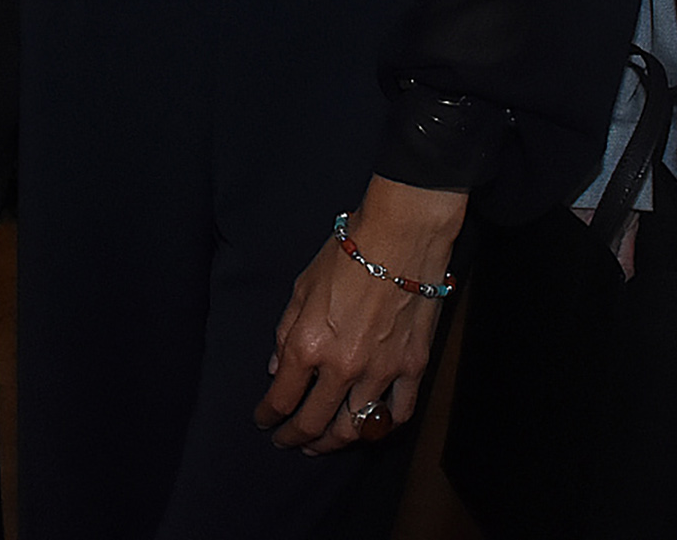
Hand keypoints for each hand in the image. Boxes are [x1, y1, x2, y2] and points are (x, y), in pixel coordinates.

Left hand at [255, 178, 465, 453]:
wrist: (401, 233)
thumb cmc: (348, 250)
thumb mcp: (303, 285)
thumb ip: (286, 330)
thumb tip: (276, 368)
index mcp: (308, 344)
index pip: (281, 398)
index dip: (268, 415)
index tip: (263, 420)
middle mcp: (341, 366)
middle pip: (313, 422)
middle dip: (294, 438)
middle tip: (287, 442)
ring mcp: (380, 371)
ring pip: (354, 428)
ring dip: (333, 442)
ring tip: (324, 443)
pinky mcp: (412, 367)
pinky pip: (398, 413)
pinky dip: (383, 425)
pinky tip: (371, 424)